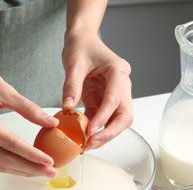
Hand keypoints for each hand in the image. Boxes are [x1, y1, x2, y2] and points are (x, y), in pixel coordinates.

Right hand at [0, 52, 58, 177]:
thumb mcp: (5, 89)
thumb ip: (29, 108)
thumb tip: (51, 123)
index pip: (8, 143)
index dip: (31, 154)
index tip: (48, 161)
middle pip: (2, 159)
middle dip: (28, 168)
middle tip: (50, 172)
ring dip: (20, 169)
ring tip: (42, 170)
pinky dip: (10, 164)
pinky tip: (25, 164)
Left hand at [62, 31, 132, 150]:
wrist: (81, 40)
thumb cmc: (81, 46)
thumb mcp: (74, 63)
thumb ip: (72, 86)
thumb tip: (67, 108)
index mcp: (118, 72)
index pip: (115, 99)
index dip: (104, 117)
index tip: (91, 130)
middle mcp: (122, 85)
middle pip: (124, 115)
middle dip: (110, 132)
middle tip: (91, 143)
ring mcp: (114, 94)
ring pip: (117, 120)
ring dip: (104, 134)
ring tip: (86, 145)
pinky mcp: (104, 100)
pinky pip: (102, 119)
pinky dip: (94, 129)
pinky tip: (82, 137)